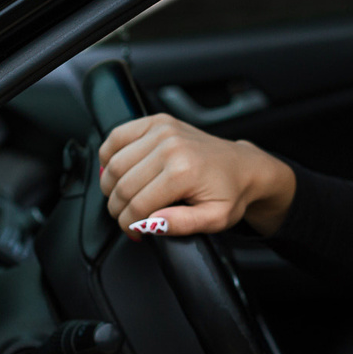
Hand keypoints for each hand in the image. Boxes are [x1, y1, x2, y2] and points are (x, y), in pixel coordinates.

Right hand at [98, 114, 295, 235]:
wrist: (244, 166)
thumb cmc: (230, 192)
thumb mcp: (215, 219)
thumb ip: (182, 225)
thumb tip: (149, 224)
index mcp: (184, 171)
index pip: (137, 205)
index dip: (129, 225)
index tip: (134, 232)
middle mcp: (170, 146)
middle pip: (121, 185)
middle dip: (118, 208)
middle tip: (128, 218)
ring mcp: (163, 130)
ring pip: (113, 164)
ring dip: (110, 186)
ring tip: (124, 198)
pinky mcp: (157, 122)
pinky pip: (116, 138)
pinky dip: (109, 157)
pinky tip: (119, 172)